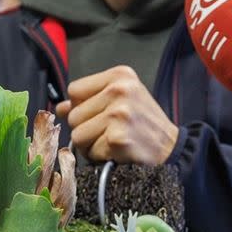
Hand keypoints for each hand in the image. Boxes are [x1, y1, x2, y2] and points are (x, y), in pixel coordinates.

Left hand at [56, 66, 178, 165]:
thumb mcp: (121, 101)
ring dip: (90, 145)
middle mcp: (119, 90)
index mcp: (120, 75)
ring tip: (111, 142)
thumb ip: (89, 100)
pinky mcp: (117, 137)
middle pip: (73, 114)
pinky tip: (118, 151)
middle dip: (85, 129)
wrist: (171, 148)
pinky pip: (90, 151)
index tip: (99, 114)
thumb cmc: (143, 124)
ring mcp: (119, 113)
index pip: (74, 90)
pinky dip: (100, 156)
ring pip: (77, 135)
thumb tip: (60, 108)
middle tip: (108, 132)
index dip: (81, 106)